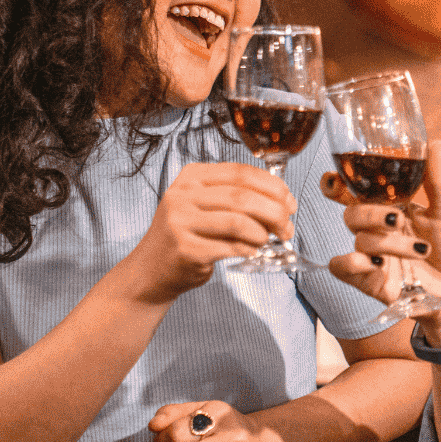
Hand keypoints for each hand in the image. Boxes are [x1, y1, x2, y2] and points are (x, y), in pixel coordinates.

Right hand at [125, 162, 295, 300]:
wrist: (151, 269)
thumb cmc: (187, 235)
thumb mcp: (204, 205)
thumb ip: (237, 197)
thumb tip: (283, 201)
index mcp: (191, 177)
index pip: (241, 172)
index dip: (272, 186)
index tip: (289, 202)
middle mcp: (182, 195)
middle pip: (242, 197)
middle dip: (274, 212)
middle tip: (287, 227)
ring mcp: (181, 222)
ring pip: (238, 221)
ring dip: (262, 233)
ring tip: (267, 240)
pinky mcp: (186, 249)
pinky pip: (230, 247)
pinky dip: (249, 249)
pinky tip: (252, 251)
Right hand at [324, 140, 440, 345]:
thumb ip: (436, 179)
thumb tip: (436, 143)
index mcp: (391, 208)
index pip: (355, 192)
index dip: (337, 184)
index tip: (334, 178)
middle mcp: (378, 231)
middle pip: (351, 213)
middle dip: (370, 213)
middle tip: (395, 218)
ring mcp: (373, 256)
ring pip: (358, 240)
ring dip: (388, 243)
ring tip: (420, 251)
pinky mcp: (371, 281)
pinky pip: (342, 268)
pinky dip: (352, 263)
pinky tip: (376, 263)